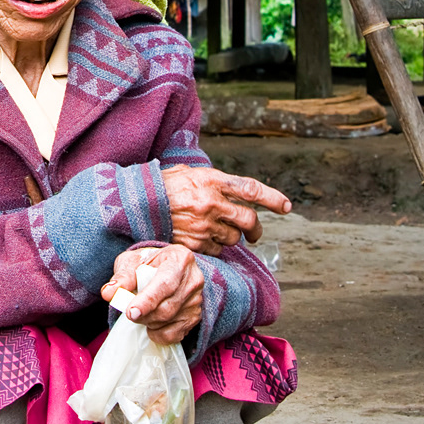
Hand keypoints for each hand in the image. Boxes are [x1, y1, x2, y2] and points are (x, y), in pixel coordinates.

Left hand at [100, 245, 203, 344]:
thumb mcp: (132, 261)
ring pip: (171, 321)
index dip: (148, 300)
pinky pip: (176, 334)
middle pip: (168, 306)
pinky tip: (151, 325)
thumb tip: (108, 293)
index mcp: (179, 259)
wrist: (166, 267)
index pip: (165, 283)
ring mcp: (197, 300)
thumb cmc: (148, 262)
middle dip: (144, 315)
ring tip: (141, 313)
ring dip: (150, 323)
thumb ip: (122, 277)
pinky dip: (159, 334)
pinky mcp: (196, 316)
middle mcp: (193, 279)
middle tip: (130, 314)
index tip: (131, 312)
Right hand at [161, 166, 290, 255]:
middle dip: (256, 229)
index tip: (286, 206)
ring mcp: (203, 225)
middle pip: (249, 219)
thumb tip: (234, 191)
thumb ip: (213, 181)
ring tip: (218, 233)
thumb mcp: (189, 173)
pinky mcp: (194, 243)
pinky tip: (203, 240)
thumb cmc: (163, 186)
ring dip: (232, 238)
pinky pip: (216, 250)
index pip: (251, 189)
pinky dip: (215, 247)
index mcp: (212, 180)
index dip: (273, 198)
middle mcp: (211, 203)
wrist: (136, 204)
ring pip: (234, 238)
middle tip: (254, 233)